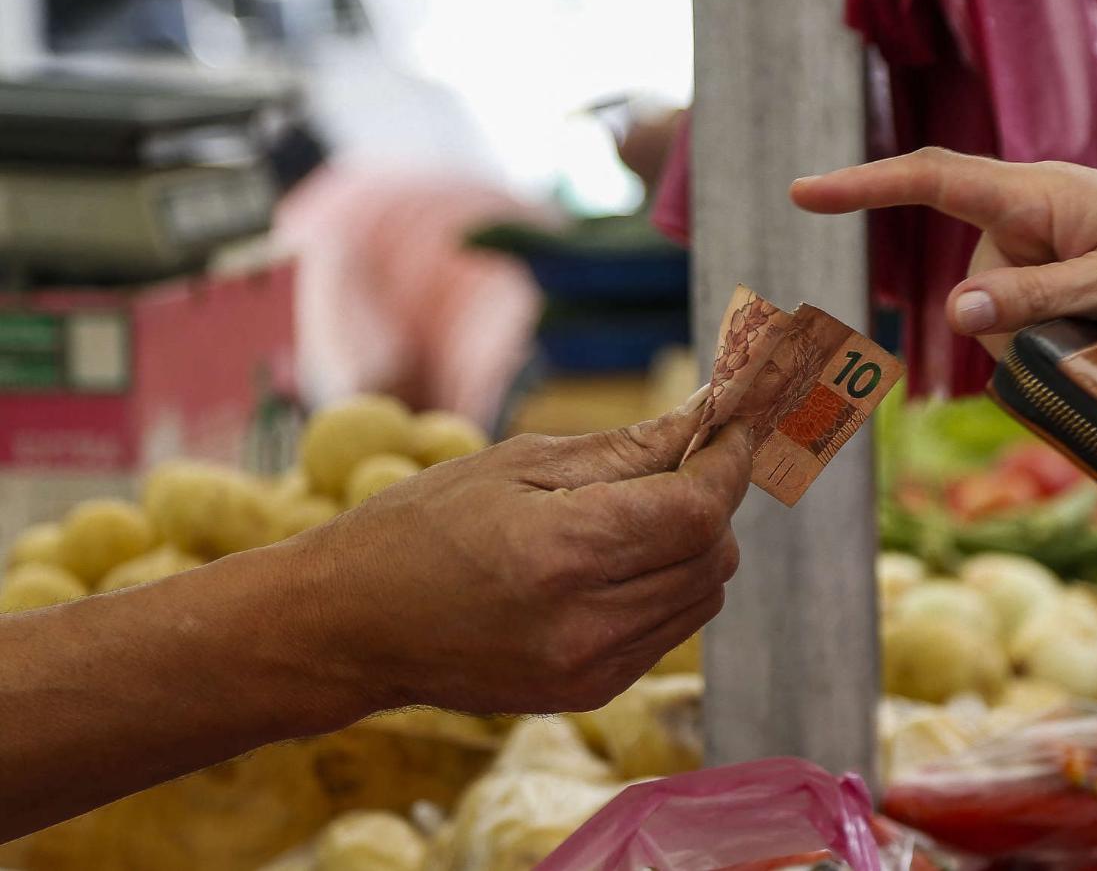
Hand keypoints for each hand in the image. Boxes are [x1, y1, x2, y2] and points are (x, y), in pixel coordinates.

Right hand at [291, 402, 751, 715]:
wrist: (352, 626)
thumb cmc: (421, 526)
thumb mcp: (518, 464)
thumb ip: (629, 447)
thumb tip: (710, 413)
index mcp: (563, 552)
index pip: (699, 509)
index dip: (730, 462)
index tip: (735, 425)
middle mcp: (585, 623)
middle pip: (713, 555)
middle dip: (712, 499)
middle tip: (682, 460)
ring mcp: (590, 669)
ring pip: (703, 597)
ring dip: (693, 546)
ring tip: (639, 512)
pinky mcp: (588, 692)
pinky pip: (668, 630)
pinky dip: (666, 587)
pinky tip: (616, 562)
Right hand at [791, 148, 1096, 349]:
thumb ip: (1034, 299)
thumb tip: (955, 312)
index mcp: (1037, 194)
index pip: (933, 179)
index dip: (864, 186)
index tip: (805, 192)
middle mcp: (1032, 205)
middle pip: (972, 269)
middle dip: (1008, 316)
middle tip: (1088, 326)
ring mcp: (1048, 231)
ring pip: (998, 294)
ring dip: (1037, 324)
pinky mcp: (1063, 255)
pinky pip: (1025, 296)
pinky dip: (1048, 320)